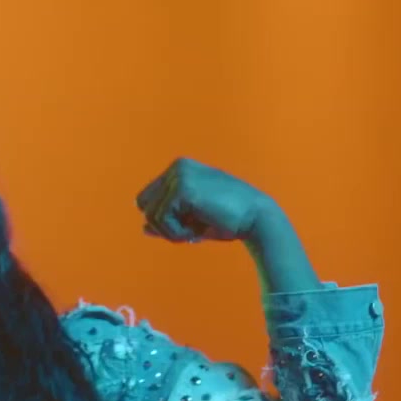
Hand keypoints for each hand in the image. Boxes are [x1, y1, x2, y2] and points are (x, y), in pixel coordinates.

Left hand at [135, 157, 274, 243]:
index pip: (148, 198)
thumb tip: (143, 229)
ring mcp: (179, 176)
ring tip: (194, 233)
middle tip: (189, 232)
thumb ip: (168, 222)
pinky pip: (161, 220)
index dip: (163, 219)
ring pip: (150, 214)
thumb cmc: (229, 220)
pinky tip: (196, 234)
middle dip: (162, 224)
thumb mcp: (193, 220)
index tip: (188, 226)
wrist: (258, 219)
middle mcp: (177, 167)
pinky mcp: (183, 189)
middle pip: (143, 204)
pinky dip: (175, 234)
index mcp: (180, 168)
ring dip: (170, 232)